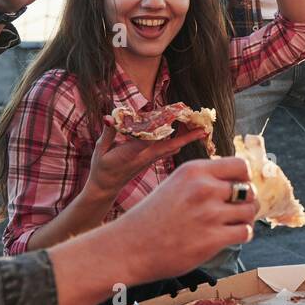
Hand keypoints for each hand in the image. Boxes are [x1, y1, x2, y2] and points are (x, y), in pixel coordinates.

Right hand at [84, 122, 212, 202]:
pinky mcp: (152, 161)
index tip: (179, 115)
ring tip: (199, 124)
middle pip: (172, 144)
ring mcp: (151, 160)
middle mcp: (147, 157)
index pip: (154, 138)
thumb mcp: (101, 149)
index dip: (167, 127)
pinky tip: (184, 131)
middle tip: (203, 124)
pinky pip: (170, 149)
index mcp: (135, 153)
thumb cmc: (102, 168)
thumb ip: (108, 132)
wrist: (106, 189)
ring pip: (174, 147)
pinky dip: (178, 140)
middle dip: (188, 134)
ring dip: (186, 136)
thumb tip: (109, 117)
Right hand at [116, 156, 259, 281]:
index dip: (244, 179)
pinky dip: (241, 235)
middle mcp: (203, 188)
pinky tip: (226, 237)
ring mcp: (208, 214)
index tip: (237, 190)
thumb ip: (204, 180)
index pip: (241, 166)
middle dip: (246, 202)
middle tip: (235, 211)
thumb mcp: (175, 185)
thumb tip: (240, 182)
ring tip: (231, 225)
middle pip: (249, 190)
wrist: (128, 248)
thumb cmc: (152, 218)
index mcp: (194, 171)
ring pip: (250, 212)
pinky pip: (245, 232)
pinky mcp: (212, 239)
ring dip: (245, 219)